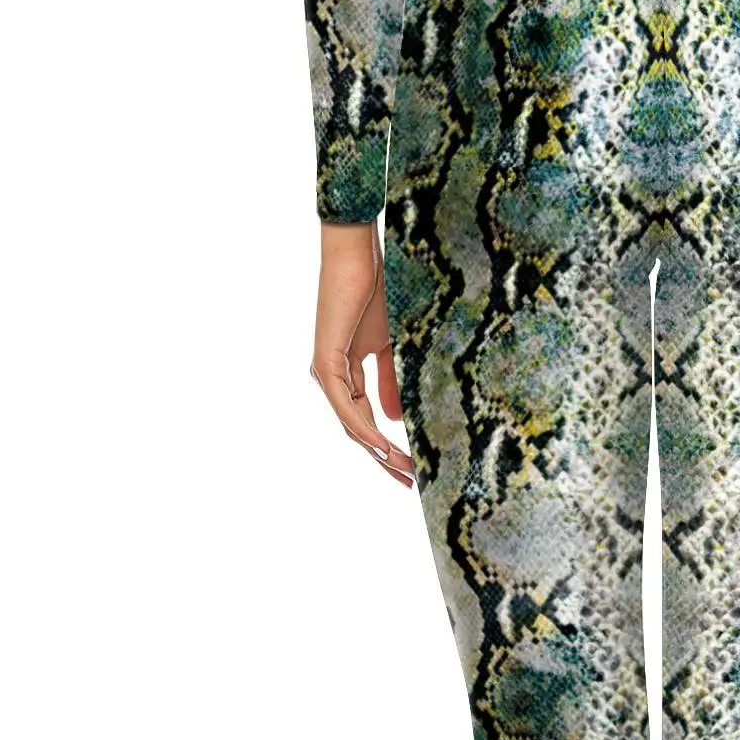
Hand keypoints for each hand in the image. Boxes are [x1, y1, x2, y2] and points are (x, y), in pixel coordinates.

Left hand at [311, 221, 414, 485]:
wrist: (359, 256)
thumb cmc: (376, 291)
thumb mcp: (392, 345)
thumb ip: (392, 382)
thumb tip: (398, 420)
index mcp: (346, 374)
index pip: (366, 420)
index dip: (388, 446)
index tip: (414, 466)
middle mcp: (331, 378)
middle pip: (357, 429)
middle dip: (384, 458)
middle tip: (410, 482)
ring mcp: (326, 372)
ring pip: (350, 424)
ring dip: (377, 450)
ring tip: (403, 470)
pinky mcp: (325, 363)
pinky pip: (345, 405)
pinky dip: (364, 427)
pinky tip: (383, 445)